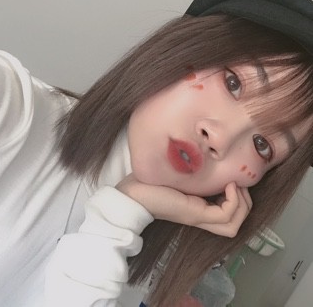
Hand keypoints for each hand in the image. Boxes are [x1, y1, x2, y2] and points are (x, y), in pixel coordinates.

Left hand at [116, 174, 251, 237]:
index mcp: (196, 207)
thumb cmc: (149, 181)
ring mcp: (198, 216)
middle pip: (234, 225)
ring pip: (233, 225)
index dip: (238, 200)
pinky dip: (234, 201)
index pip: (226, 216)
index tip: (234, 180)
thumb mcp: (177, 174)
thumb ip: (190, 170)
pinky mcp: (194, 213)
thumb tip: (202, 154)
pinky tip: (228, 185)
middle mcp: (199, 215)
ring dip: (243, 205)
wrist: (132, 193)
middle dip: (245, 205)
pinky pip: (226, 215)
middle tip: (240, 185)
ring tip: (236, 186)